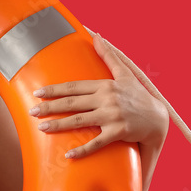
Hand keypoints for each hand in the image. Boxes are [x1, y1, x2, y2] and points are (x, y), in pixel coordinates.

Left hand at [29, 32, 168, 158]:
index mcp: (105, 85)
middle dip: (50, 107)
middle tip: (32, 111)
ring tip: (42, 128)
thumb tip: (96, 35)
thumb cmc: (138, 96)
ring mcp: (112, 116)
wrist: (158, 120)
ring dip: (59, 125)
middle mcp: (107, 99)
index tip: (38, 92)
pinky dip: (83, 150)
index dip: (55, 89)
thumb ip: (108, 56)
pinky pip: (97, 142)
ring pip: (80, 121)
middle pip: (72, 103)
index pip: (75, 87)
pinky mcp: (118, 132)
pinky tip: (68, 155)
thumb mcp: (125, 74)